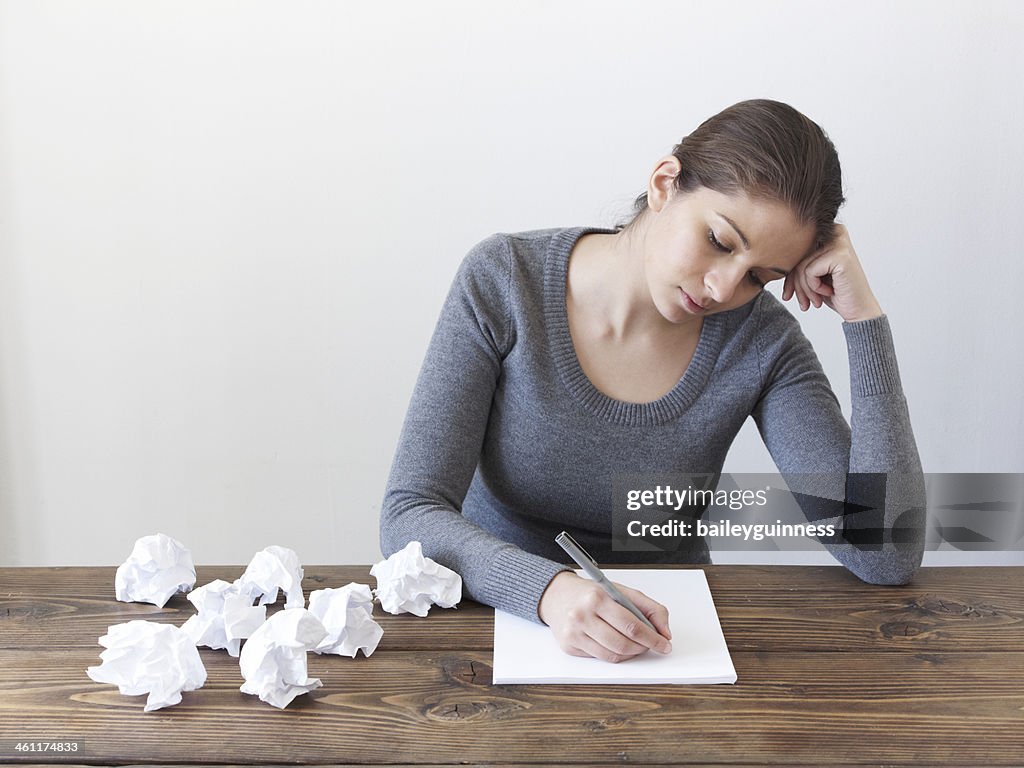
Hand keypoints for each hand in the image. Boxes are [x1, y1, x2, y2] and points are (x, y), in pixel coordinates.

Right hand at [537, 571, 671, 662]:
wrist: (557, 595)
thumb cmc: (592, 593)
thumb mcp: (621, 591)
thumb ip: (649, 608)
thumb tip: (665, 633)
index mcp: (597, 598)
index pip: (632, 626)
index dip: (653, 638)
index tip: (664, 644)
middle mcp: (582, 616)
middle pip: (623, 644)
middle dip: (643, 648)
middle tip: (651, 645)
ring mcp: (574, 633)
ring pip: (613, 656)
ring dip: (630, 654)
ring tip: (635, 644)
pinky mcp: (569, 646)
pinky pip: (600, 658)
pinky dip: (614, 654)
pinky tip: (615, 643)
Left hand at [782, 224, 883, 322]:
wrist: (859, 309)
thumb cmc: (835, 292)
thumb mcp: (811, 274)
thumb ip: (796, 262)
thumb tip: (767, 257)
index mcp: (829, 232)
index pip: (796, 250)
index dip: (789, 275)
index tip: (788, 295)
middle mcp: (835, 232)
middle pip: (797, 257)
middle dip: (795, 284)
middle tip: (803, 303)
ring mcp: (839, 242)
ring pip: (801, 266)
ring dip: (805, 289)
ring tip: (815, 301)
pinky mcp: (840, 255)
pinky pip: (809, 271)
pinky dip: (814, 287)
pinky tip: (828, 292)